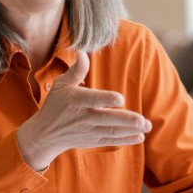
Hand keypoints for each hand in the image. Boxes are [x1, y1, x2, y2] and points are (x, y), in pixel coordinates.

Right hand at [16, 51, 151, 169]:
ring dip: (131, 130)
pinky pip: (111, 141)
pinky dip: (126, 140)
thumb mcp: (61, 85)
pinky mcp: (93, 140)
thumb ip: (76, 70)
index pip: (92, 99)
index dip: (106, 99)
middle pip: (107, 119)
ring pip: (112, 131)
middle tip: (143, 121)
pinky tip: (140, 137)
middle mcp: (83, 117)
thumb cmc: (55, 105)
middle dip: (126, 120)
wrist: (45, 134)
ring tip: (147, 126)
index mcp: (75, 100)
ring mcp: (89, 131)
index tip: (120, 99)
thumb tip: (82, 52)